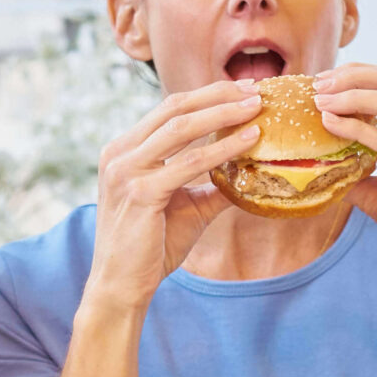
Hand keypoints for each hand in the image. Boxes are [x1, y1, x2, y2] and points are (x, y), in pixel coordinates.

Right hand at [83, 81, 260, 310]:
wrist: (121, 286)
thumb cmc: (150, 247)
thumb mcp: (185, 206)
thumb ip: (212, 185)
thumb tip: (252, 173)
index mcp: (125, 150)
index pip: (169, 109)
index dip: (208, 95)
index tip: (243, 90)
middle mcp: (120, 153)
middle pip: (175, 107)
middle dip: (219, 94)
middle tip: (256, 89)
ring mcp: (126, 171)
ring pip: (181, 128)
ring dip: (223, 114)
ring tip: (256, 108)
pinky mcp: (139, 192)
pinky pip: (188, 164)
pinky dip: (221, 149)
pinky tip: (248, 142)